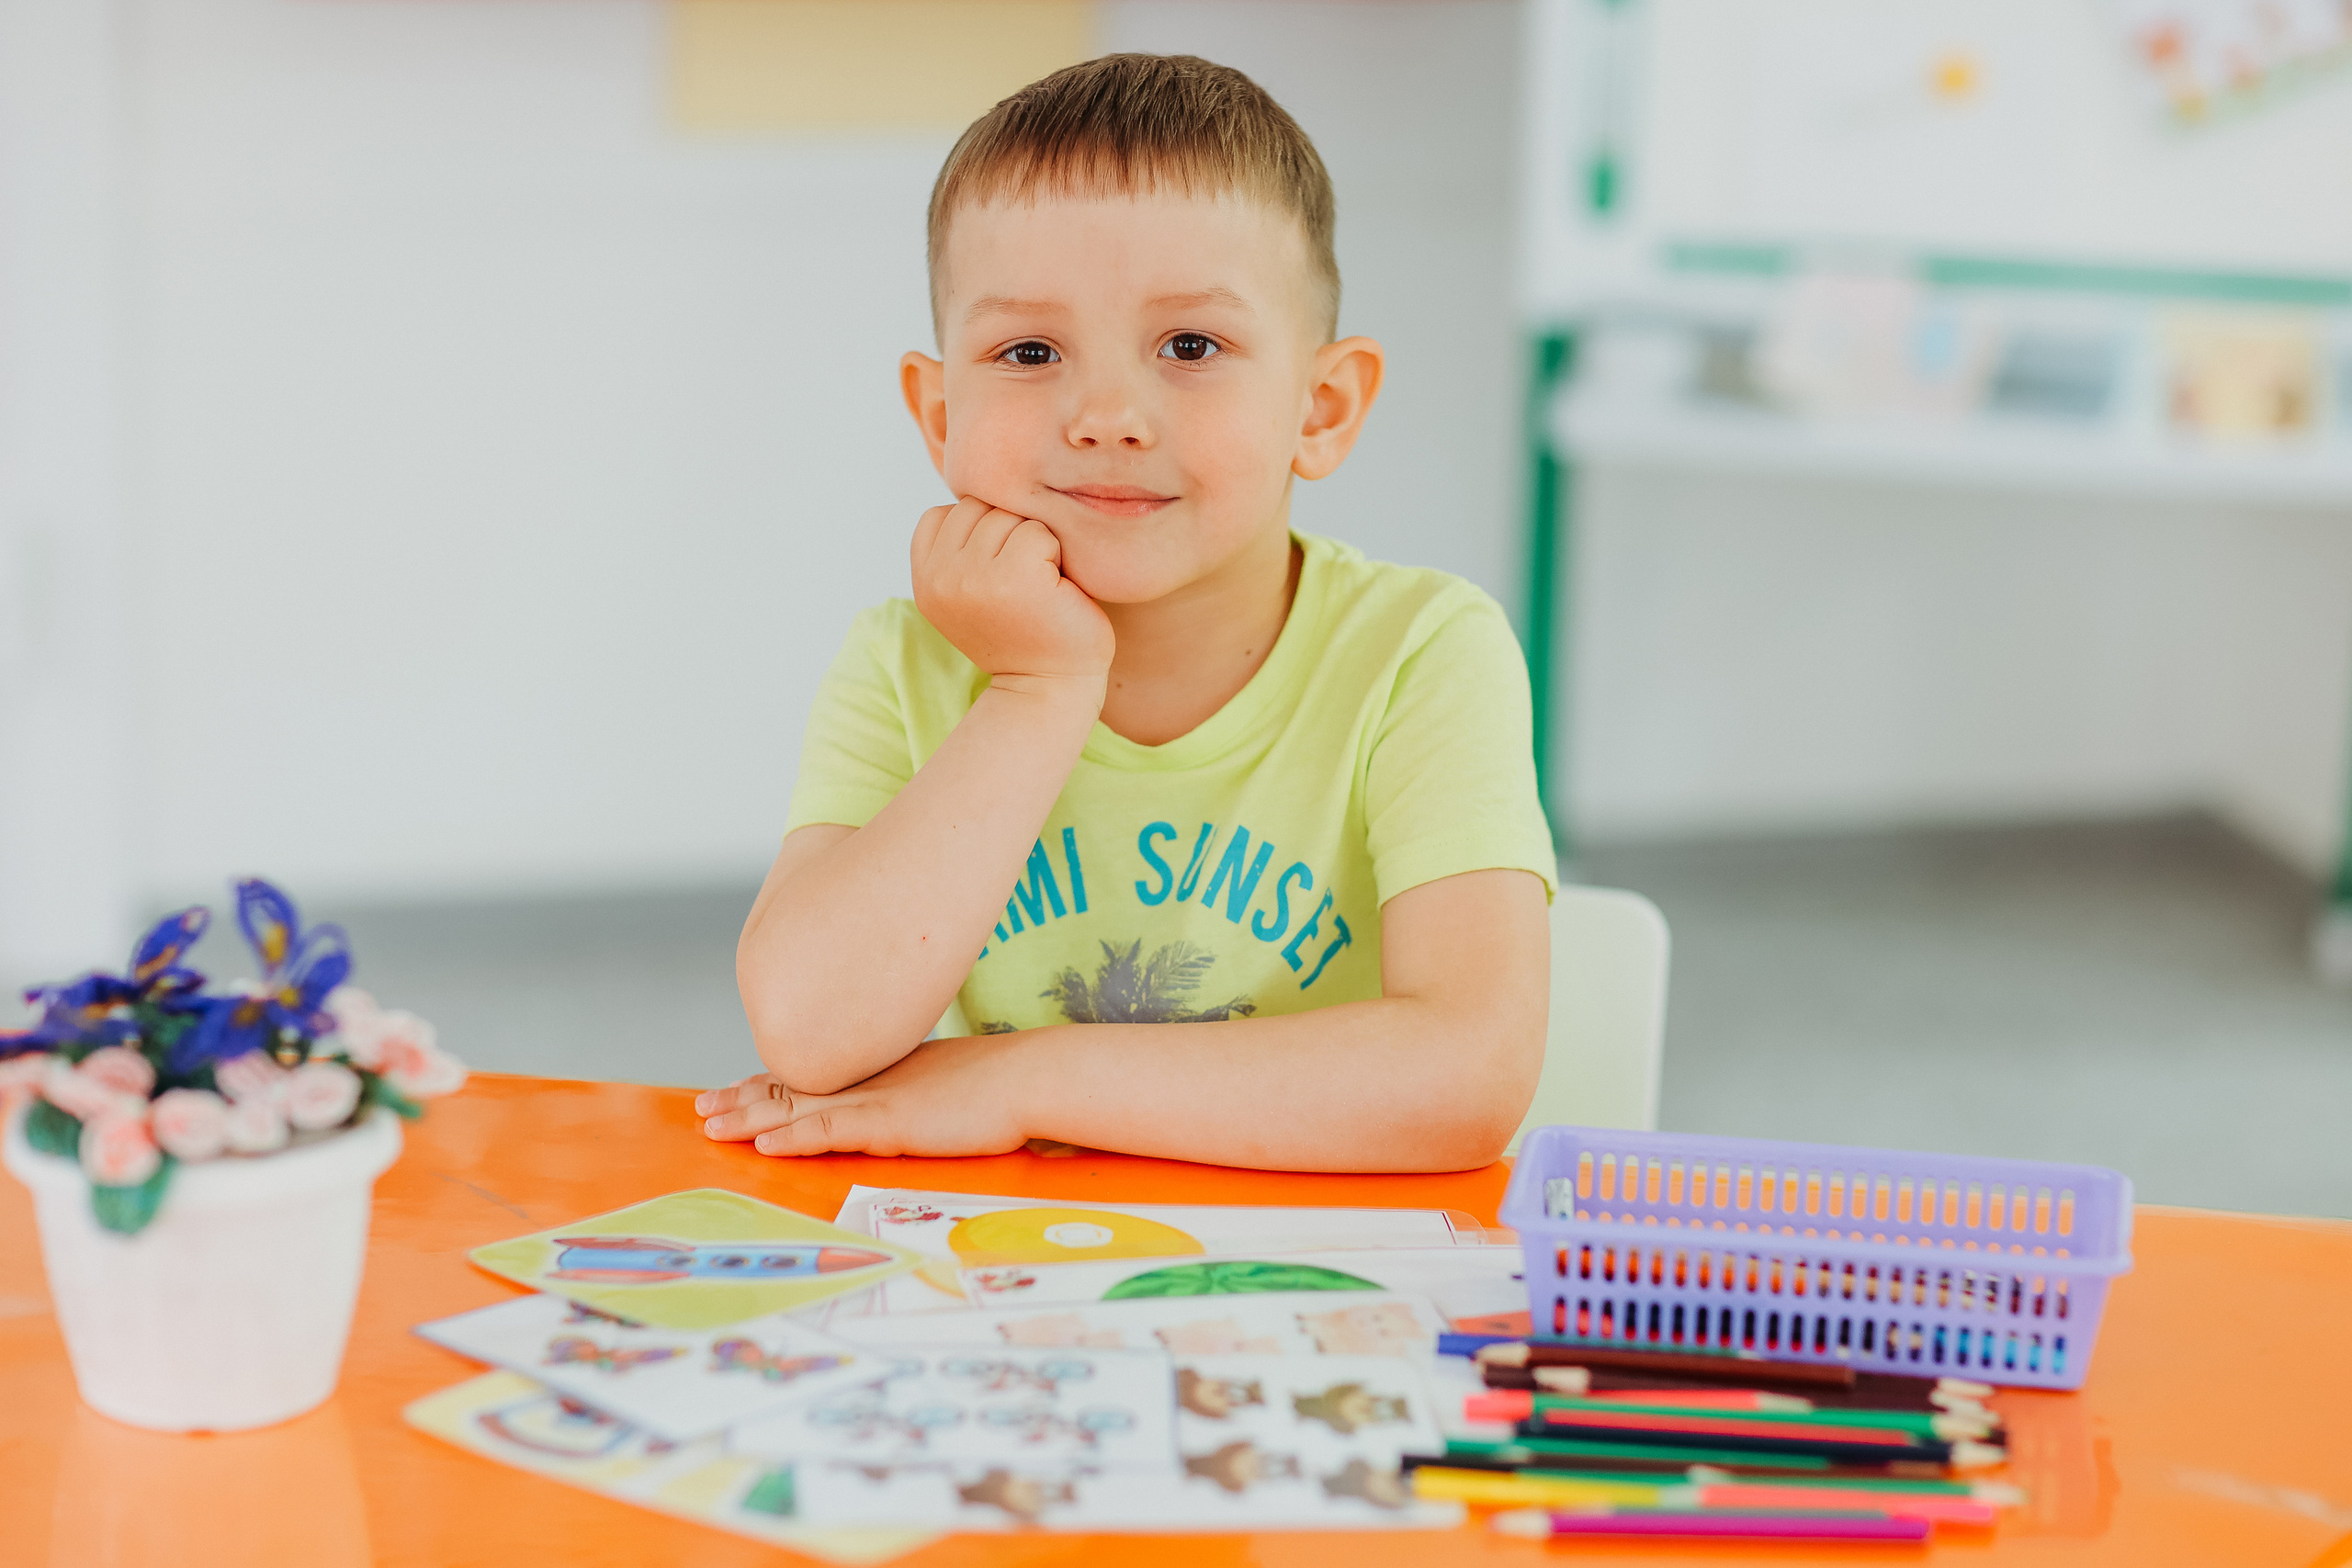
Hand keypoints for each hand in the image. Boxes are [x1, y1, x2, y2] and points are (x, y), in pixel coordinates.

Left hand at [695, 1035, 1031, 1157]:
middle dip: (744, 1097)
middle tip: (702, 1106)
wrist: (1032, 1075)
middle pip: (793, 1085)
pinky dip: (791, 1137)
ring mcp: (877, 1098)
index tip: (737, 1087)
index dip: (771, 1081)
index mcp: (882, 1069)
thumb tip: (917, 1104)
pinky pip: (828, 1130)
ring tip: (711, 1125)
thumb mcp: (950, 1083)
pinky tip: (762, 1145)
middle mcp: (869, 1077)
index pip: (814, 1074)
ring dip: (750, 1118)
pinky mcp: (890, 1122)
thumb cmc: (1005, 1084)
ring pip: (797, 1106)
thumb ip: (922, 1091)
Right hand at [911, 498, 1113, 695]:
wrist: (1050, 687)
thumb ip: (957, 548)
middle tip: (1021, 585)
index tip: (996, 579)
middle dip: (1008, 535)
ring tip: (1035, 588)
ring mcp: (974, 577)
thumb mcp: (969, 590)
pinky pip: (1038, 531)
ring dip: (1033, 545)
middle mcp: (941, 578)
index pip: (945, 513)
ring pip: (1009, 515)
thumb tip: (972, 483)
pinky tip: (1052, 591)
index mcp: (924, 579)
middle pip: (978, 507)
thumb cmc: (1021, 632)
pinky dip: (1054, 555)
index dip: (980, 534)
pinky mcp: (1015, 577)